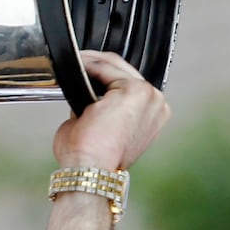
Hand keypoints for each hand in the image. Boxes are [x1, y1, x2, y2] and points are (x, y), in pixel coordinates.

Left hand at [51, 51, 169, 170]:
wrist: (90, 168)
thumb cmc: (90, 157)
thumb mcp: (94, 126)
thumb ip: (95, 108)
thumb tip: (82, 98)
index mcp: (150, 115)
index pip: (127, 83)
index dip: (102, 76)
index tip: (83, 72)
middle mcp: (155, 103)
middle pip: (124, 71)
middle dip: (97, 65)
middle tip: (75, 62)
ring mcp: (148, 96)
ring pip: (116, 66)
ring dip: (92, 62)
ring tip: (73, 63)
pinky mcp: (134, 90)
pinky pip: (106, 67)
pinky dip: (88, 64)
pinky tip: (75, 65)